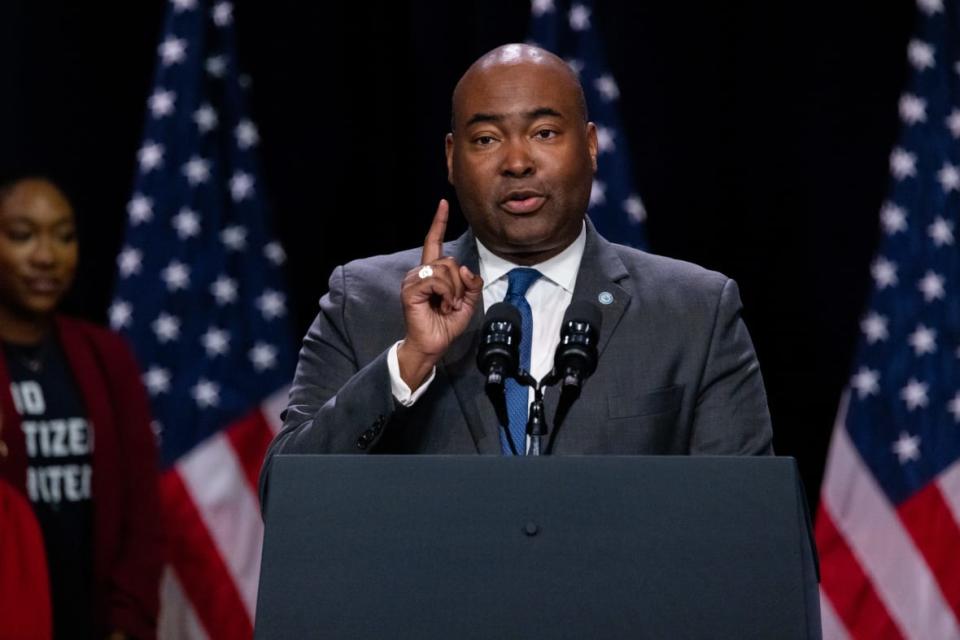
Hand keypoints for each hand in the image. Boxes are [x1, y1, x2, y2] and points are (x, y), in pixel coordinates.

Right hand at [398, 199, 482, 389]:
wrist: (433, 344)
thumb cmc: (445, 325)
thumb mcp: (468, 302)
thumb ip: (472, 284)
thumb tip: (466, 269)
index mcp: (432, 273)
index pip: (433, 242)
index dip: (438, 222)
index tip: (443, 203)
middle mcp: (420, 272)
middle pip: (450, 261)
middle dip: (460, 284)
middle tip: (455, 303)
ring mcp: (413, 280)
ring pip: (446, 270)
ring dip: (455, 291)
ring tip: (449, 306)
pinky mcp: (411, 290)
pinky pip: (438, 281)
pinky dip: (448, 294)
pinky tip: (444, 306)